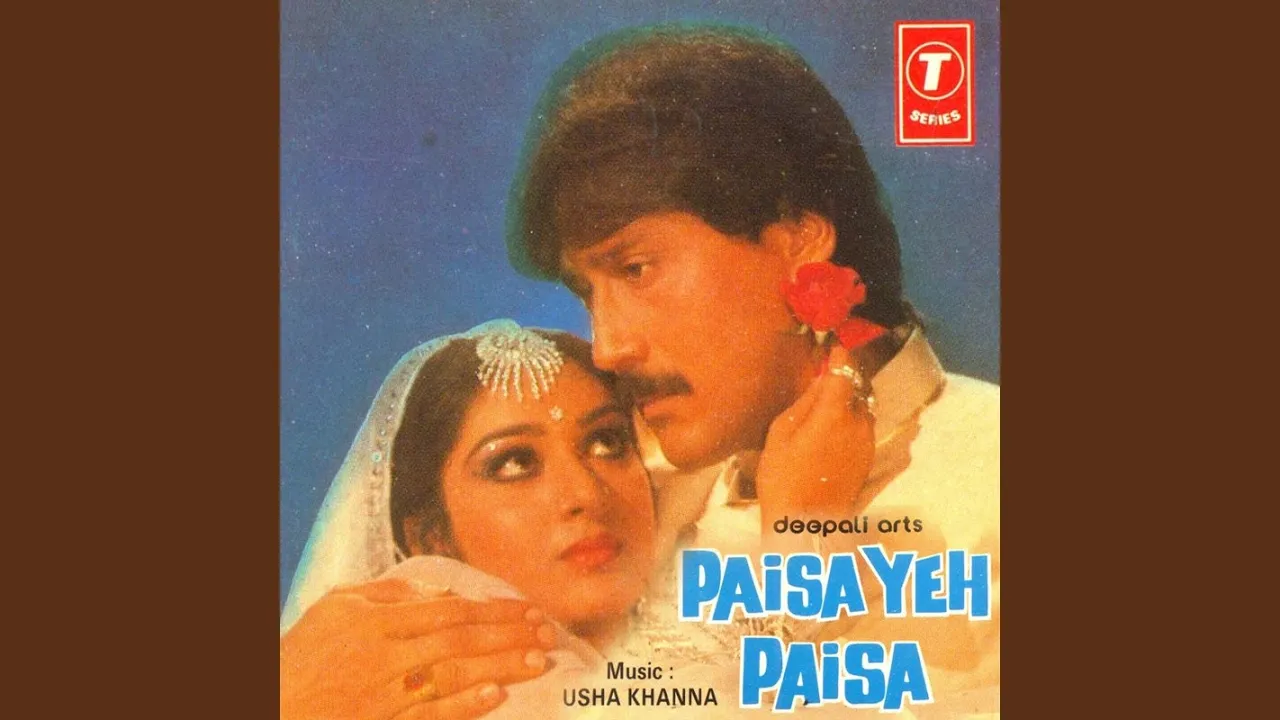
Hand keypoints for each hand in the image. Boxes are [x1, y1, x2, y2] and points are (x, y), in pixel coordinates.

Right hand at [280, 577, 555, 719]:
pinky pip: (429, 717)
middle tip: (548, 633)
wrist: (271, 706)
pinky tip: (496, 697)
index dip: (493, 609)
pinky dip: (464, 706)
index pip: (448, 610)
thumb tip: (442, 592)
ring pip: (452, 676)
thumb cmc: (302, 655)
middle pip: (458, 640)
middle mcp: (381, 655)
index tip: (529, 609)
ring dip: (500, 667)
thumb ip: (388, 593)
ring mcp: (382, 695)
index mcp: (373, 620)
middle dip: (509, 636)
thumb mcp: (335, 607)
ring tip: (538, 661)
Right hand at [755, 344, 874, 528]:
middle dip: (844, 379)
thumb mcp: (781, 433)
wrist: (805, 523)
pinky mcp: (868, 458)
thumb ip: (805, 401)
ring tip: (826, 406)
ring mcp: (867, 442)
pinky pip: (862, 428)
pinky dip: (851, 421)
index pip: (845, 370)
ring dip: (849, 401)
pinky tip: (831, 432)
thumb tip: (821, 380)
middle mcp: (858, 422)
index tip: (836, 343)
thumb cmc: (782, 477)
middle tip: (826, 376)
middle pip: (857, 388)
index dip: (841, 354)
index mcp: (834, 412)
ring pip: (862, 409)